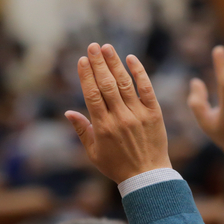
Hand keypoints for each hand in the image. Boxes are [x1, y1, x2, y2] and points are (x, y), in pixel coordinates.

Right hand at [65, 43, 170, 183]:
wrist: (147, 177)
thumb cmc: (117, 167)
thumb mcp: (94, 153)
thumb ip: (82, 131)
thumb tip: (68, 112)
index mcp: (103, 127)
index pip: (92, 95)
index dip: (86, 75)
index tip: (82, 60)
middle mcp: (120, 118)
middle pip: (106, 85)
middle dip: (98, 63)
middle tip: (93, 46)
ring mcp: (138, 114)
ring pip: (124, 83)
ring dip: (115, 63)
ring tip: (108, 48)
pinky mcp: (154, 113)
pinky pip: (146, 89)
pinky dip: (139, 73)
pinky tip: (131, 59)